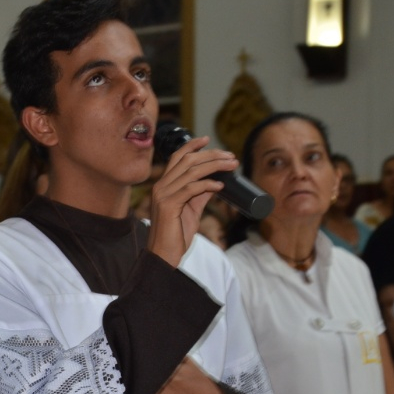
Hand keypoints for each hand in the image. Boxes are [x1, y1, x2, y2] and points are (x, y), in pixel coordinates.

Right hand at [148, 135, 237, 266]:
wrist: (163, 254)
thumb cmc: (176, 234)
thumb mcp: (191, 210)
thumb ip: (200, 194)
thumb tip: (216, 182)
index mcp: (164, 185)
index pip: (177, 157)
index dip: (192, 146)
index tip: (208, 139)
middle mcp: (161, 186)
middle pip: (187, 160)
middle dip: (211, 155)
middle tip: (231, 156)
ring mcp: (163, 195)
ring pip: (191, 171)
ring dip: (215, 166)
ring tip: (231, 166)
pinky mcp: (168, 205)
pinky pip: (191, 189)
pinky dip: (208, 185)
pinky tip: (220, 186)